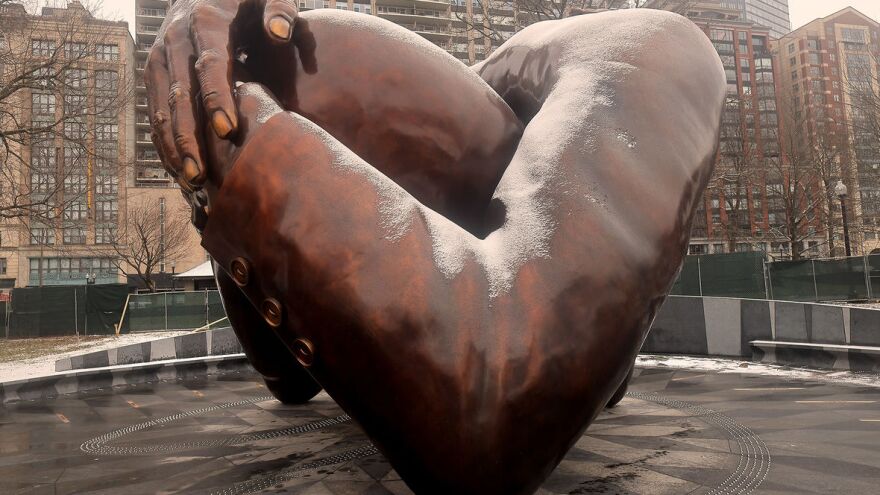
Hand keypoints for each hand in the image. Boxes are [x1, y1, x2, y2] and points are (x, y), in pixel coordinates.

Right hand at [144, 0, 298, 188]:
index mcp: (205, 20)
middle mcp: (174, 39)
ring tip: (190, 182)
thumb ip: (279, 10)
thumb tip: (280, 31)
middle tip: (201, 175)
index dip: (217, 98)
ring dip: (173, 146)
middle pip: (178, 93)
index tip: (227, 131)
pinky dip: (164, 141)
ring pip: (160, 107)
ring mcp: (159, 56)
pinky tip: (178, 170)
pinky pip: (154, 111)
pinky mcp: (154, 72)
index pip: (210, 64)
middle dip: (188, 137)